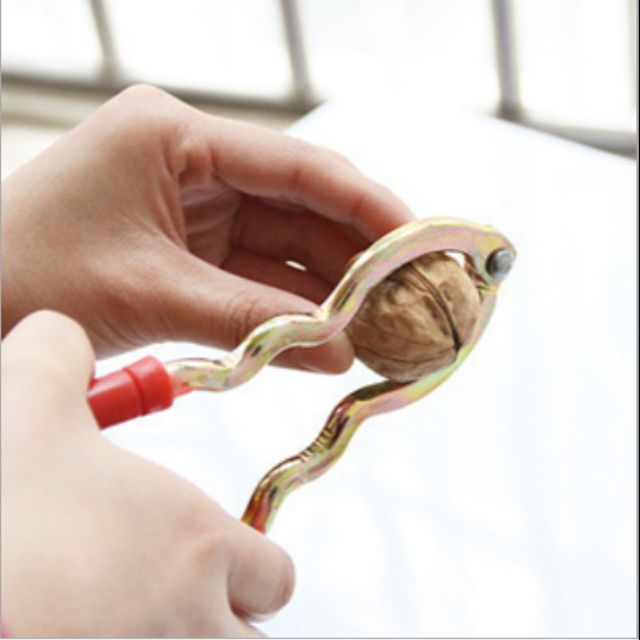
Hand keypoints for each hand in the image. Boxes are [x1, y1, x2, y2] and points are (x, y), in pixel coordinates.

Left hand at [1, 85, 413, 371]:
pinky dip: (290, 303)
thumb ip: (250, 320)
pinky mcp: (188, 244)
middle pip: (298, 203)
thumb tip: (337, 349)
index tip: (417, 240)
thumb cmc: (28, 277)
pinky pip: (255, 271)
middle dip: (355, 251)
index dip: (365, 203)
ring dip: (328, 284)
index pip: (295, 165)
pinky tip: (329, 331)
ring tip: (379, 322)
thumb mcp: (150, 294)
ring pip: (282, 241)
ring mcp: (191, 203)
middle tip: (409, 292)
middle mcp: (190, 159)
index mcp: (172, 135)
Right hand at [1, 311, 294, 636]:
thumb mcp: (24, 405)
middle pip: (250, 636)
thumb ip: (57, 355)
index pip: (272, 574)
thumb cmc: (0, 504)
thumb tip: (64, 333)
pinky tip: (67, 626)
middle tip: (169, 601)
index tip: (208, 559)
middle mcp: (195, 622)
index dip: (247, 567)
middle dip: (222, 620)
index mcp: (197, 544)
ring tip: (126, 619)